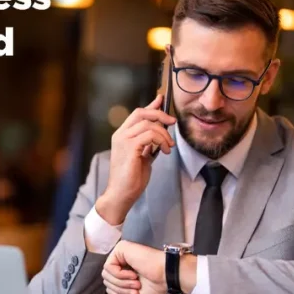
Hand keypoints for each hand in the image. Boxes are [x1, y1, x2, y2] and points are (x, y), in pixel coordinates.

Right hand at [96, 95, 176, 224]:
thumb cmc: (131, 178)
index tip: (162, 99)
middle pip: (141, 113)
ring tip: (168, 147)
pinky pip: (149, 135)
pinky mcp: (130, 148)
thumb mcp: (143, 156)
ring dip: (164, 134)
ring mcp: (123, 141)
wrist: (121, 194)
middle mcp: (121, 135)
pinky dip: (161, 141)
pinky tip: (164, 151)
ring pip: (148, 124)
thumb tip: (160, 133)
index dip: (151, 106)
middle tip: (172, 123)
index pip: (137, 114)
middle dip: (160, 115)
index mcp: (122, 135)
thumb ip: (149, 143)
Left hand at [101, 241, 167, 293]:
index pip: (110, 286)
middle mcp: (120, 261)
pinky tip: (133, 274)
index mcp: (124, 273)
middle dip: (120, 290)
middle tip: (136, 291)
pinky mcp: (120, 248)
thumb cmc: (155, 287)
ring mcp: (120, 254)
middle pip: (106, 281)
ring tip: (137, 283)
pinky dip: (120, 275)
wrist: (166, 277)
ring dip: (122, 283)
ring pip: (106, 275)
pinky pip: (109, 267)